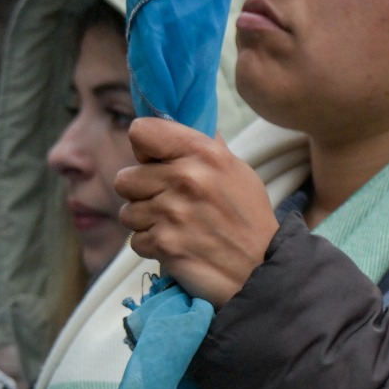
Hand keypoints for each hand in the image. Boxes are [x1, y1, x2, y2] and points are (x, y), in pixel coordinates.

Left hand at [117, 117, 277, 306]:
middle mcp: (186, 178)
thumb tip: (180, 120)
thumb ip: (204, 147)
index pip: (141, 131)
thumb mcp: (237, 171)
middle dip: (144, 194)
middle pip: (125, 178)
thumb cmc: (249, 218)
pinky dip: (153, 247)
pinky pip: (135, 241)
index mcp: (204, 153)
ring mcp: (172, 213)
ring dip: (147, 222)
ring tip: (177, 228)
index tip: (158, 163)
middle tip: (172, 204)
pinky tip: (179, 246)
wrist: (263, 269)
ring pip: (127, 212)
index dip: (146, 149)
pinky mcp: (164, 244)